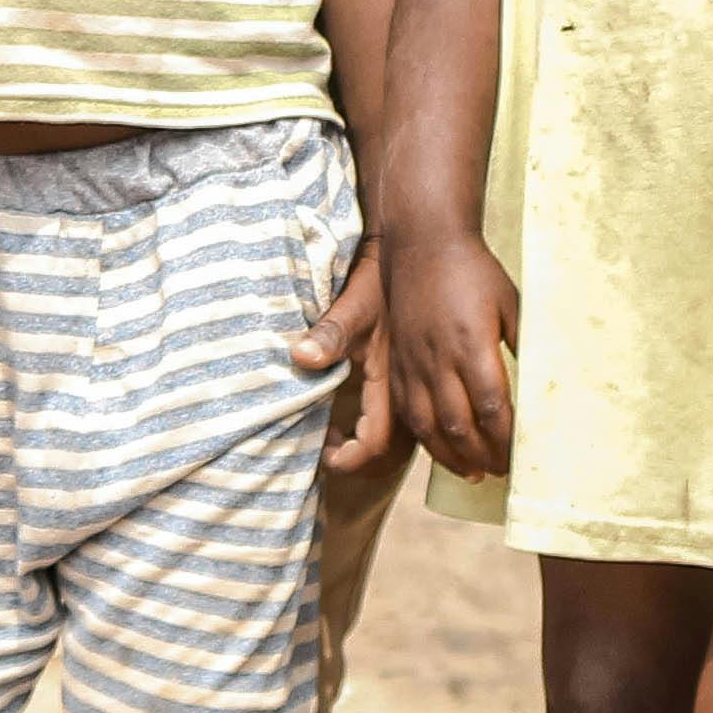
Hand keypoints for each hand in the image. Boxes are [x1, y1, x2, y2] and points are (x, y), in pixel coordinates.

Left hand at [293, 245, 394, 471]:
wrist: (411, 254)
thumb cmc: (377, 279)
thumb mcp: (354, 305)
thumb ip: (330, 332)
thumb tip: (301, 357)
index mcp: (389, 377)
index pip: (375, 439)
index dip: (350, 457)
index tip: (324, 455)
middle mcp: (402, 387)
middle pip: (386, 446)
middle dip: (354, 454)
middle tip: (323, 445)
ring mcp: (405, 381)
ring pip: (391, 433)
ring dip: (360, 439)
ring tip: (331, 431)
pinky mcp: (403, 372)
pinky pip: (390, 414)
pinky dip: (367, 422)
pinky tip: (345, 411)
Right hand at [385, 232, 518, 478]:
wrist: (423, 243)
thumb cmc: (474, 271)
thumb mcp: (511, 302)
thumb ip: (523, 343)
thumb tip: (543, 380)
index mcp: (472, 345)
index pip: (493, 408)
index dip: (507, 439)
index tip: (522, 454)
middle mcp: (439, 359)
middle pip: (461, 425)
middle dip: (485, 456)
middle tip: (504, 472)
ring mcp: (413, 363)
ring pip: (430, 426)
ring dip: (454, 457)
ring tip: (476, 473)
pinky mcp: (396, 362)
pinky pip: (406, 411)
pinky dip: (425, 438)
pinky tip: (442, 450)